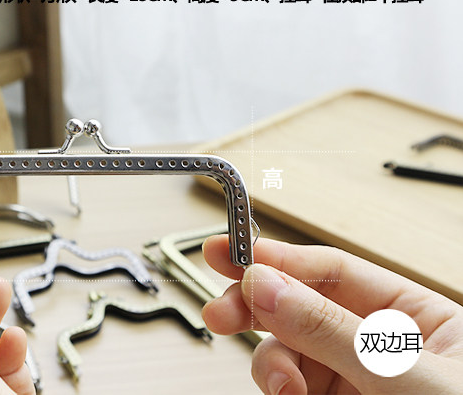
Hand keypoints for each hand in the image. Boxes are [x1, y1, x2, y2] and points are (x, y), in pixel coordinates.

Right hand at [202, 235, 462, 394]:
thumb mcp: (406, 379)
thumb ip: (331, 331)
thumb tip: (268, 286)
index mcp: (414, 317)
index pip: (332, 271)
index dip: (277, 257)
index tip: (229, 252)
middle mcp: (379, 345)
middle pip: (299, 305)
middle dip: (256, 306)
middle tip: (220, 313)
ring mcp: (354, 381)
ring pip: (287, 351)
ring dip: (273, 364)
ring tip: (285, 389)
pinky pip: (292, 388)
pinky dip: (281, 391)